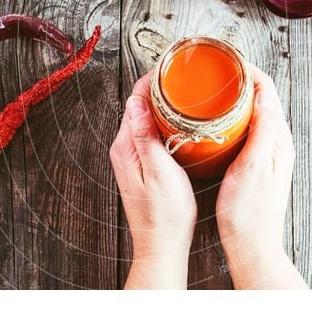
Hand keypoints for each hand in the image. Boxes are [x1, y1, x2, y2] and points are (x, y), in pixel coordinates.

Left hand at [108, 74, 196, 288]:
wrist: (161, 245)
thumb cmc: (164, 214)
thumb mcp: (159, 171)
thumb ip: (145, 135)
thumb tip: (134, 101)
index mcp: (126, 145)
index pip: (135, 98)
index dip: (154, 79)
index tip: (173, 66)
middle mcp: (125, 147)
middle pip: (140, 105)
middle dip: (161, 87)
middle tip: (186, 75)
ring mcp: (133, 156)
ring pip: (147, 118)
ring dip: (164, 104)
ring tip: (187, 92)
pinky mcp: (143, 164)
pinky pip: (152, 132)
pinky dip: (166, 121)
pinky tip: (183, 122)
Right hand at [216, 66, 307, 288]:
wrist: (251, 245)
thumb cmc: (249, 212)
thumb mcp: (253, 167)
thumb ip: (263, 130)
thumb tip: (264, 94)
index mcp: (279, 139)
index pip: (268, 90)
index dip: (248, 70)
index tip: (226, 60)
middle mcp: (276, 141)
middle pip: (261, 96)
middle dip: (240, 78)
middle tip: (214, 69)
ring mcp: (266, 151)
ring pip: (253, 110)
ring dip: (236, 95)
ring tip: (212, 85)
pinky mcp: (255, 160)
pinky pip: (246, 126)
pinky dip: (232, 114)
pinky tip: (214, 117)